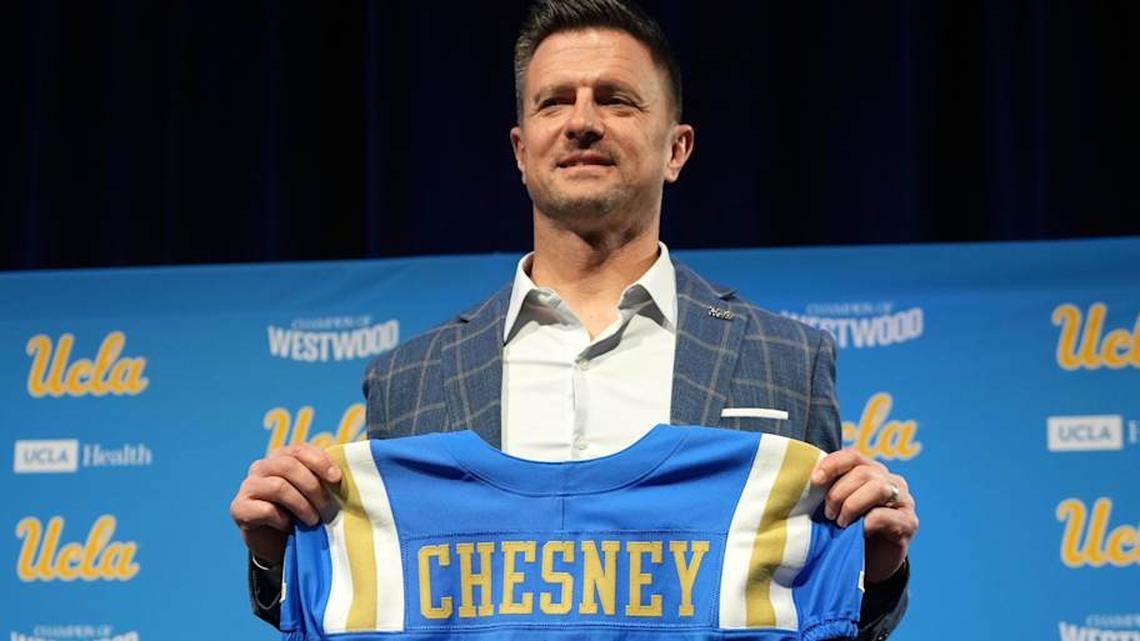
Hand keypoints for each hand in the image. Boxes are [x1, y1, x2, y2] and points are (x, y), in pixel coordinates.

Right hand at [229, 444, 341, 564]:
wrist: (277, 543)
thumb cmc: (300, 513)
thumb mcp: (314, 493)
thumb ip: (323, 479)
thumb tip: (341, 475)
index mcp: (281, 457)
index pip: (300, 450)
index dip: (320, 462)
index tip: (336, 479)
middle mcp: (262, 466)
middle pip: (289, 466)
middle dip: (313, 487)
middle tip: (327, 507)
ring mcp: (248, 486)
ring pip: (279, 487)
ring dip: (301, 505)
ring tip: (312, 520)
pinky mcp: (239, 508)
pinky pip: (265, 509)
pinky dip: (282, 519)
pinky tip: (288, 526)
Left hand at [811, 448, 917, 583]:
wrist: (870, 564)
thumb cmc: (849, 531)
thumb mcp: (837, 506)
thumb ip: (830, 490)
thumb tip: (810, 479)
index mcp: (871, 471)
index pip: (853, 455)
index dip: (832, 464)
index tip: (815, 480)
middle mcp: (890, 481)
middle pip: (863, 472)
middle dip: (839, 492)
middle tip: (828, 513)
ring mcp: (903, 500)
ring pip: (878, 488)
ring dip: (853, 505)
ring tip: (841, 523)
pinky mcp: (909, 522)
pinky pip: (887, 515)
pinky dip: (868, 522)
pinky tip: (859, 531)